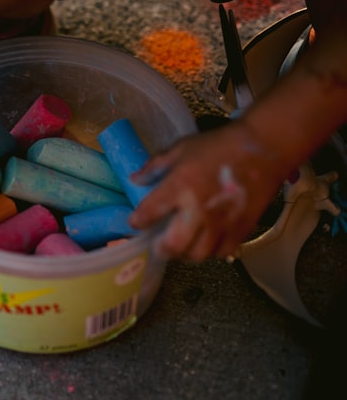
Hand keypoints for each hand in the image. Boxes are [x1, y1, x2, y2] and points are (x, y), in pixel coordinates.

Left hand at [128, 120, 290, 261]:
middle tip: (158, 244)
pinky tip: (206, 242)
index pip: (149, 213)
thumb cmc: (219, 145)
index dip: (137, 221)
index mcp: (180, 186)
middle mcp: (199, 209)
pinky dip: (211, 252)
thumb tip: (134, 180)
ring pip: (198, 254)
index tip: (136, 222)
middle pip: (174, 245)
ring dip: (186, 253)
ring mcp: (222, 222)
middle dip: (161, 248)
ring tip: (182, 244)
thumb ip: (155, 166)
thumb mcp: (181, 149)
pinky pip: (223, 252)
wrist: (264, 147)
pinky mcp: (242, 228)